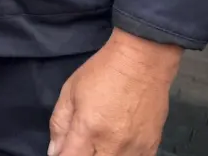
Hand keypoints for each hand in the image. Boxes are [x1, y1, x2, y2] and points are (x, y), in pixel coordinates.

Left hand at [49, 30, 180, 155]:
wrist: (143, 60)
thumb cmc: (102, 72)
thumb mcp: (70, 92)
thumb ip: (59, 124)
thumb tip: (55, 152)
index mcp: (88, 129)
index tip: (64, 150)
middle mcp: (112, 145)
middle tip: (81, 145)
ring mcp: (135, 149)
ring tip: (98, 143)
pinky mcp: (151, 147)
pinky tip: (117, 145)